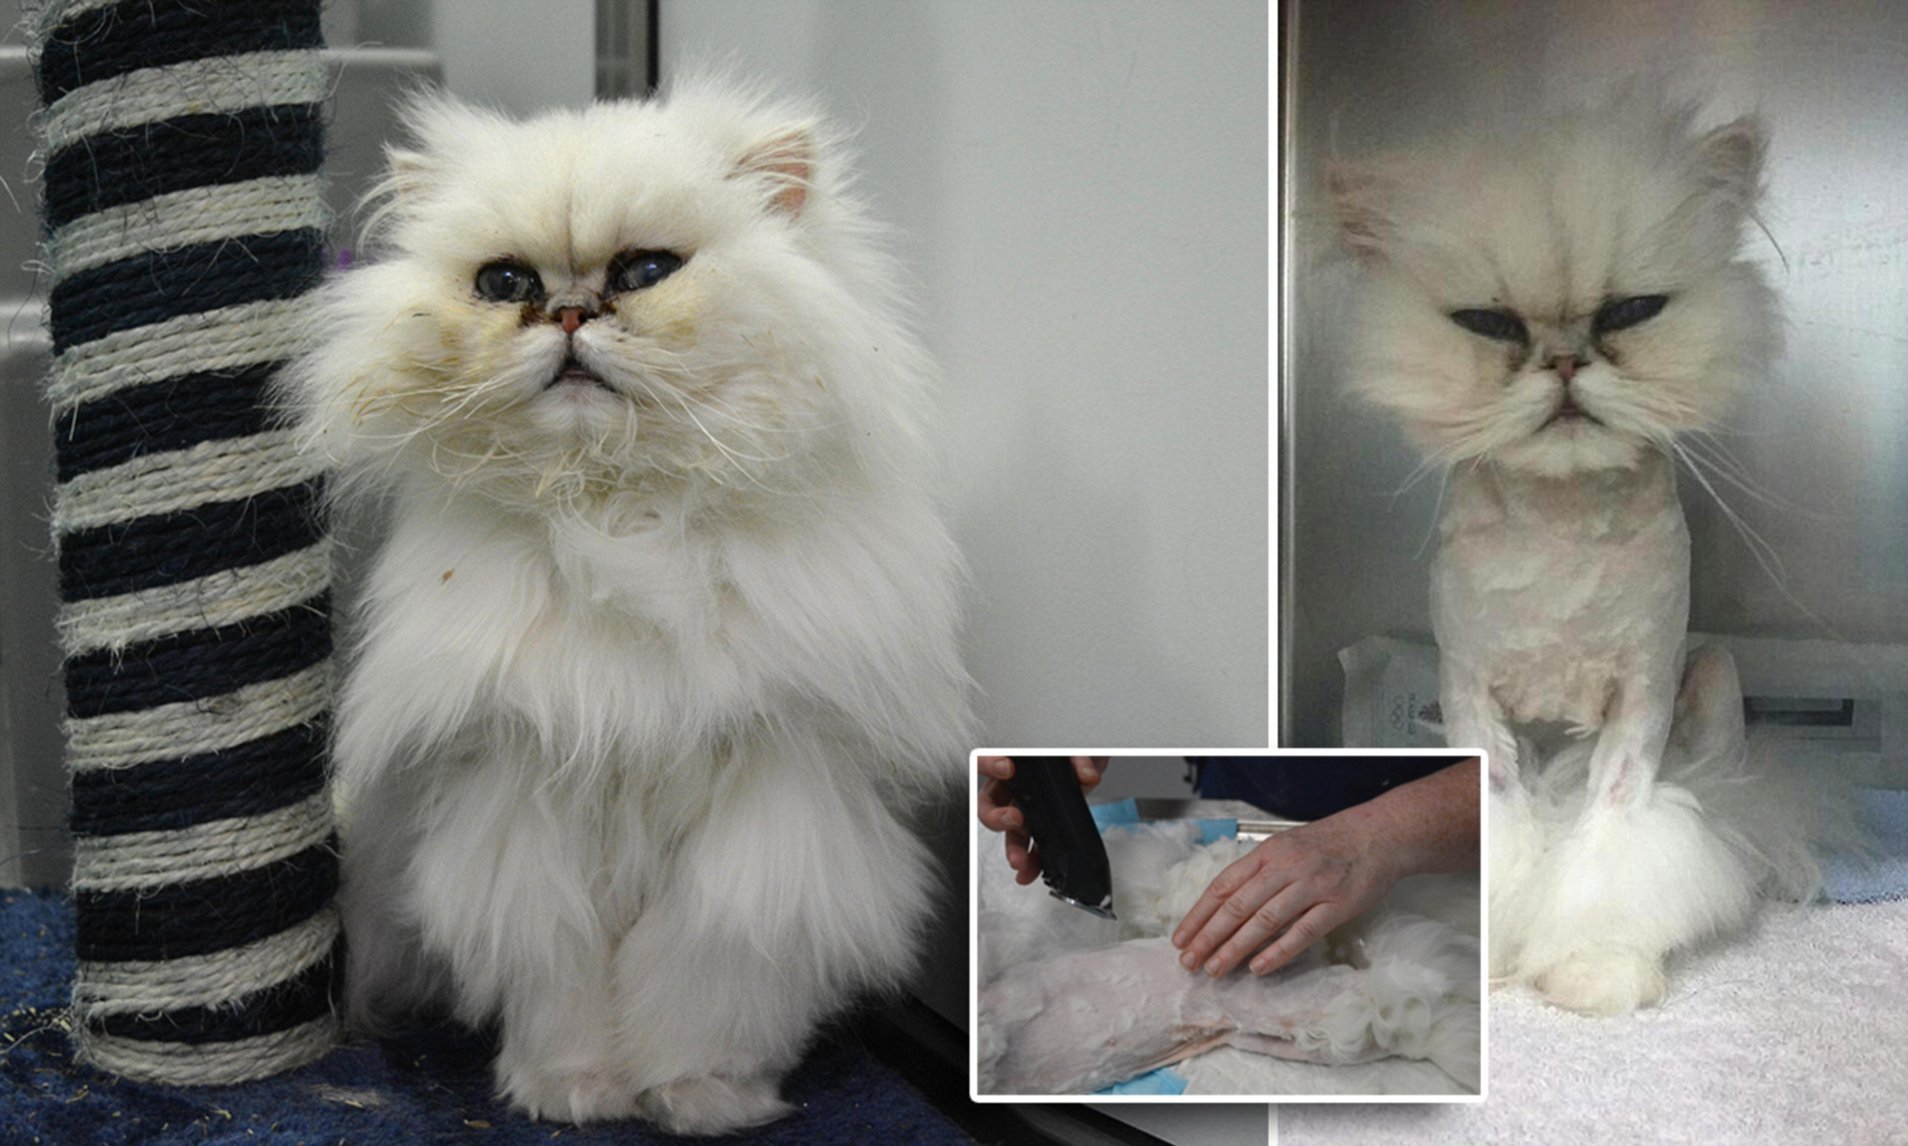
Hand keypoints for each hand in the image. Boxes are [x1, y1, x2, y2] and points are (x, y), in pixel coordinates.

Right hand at [977, 755, 1106, 884]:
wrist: (1088, 762)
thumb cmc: (1072, 750)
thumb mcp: (1078, 747)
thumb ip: (1080, 758)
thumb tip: (1086, 775)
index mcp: (1014, 761)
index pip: (988, 760)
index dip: (990, 764)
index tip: (1006, 768)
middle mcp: (1014, 786)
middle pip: (990, 803)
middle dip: (996, 816)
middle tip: (1014, 819)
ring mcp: (1027, 807)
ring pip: (1010, 830)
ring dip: (1013, 847)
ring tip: (1019, 861)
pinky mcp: (1042, 824)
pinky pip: (1032, 845)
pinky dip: (1031, 861)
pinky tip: (1030, 871)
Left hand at [1170, 811, 1396, 977]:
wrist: (1379, 834)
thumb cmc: (1330, 843)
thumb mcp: (1286, 845)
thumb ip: (1258, 871)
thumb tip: (1224, 904)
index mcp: (1267, 852)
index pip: (1222, 887)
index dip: (1198, 915)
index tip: (1181, 938)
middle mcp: (1285, 867)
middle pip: (1236, 906)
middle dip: (1208, 937)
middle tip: (1190, 961)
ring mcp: (1311, 886)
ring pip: (1263, 921)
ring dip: (1235, 948)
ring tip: (1215, 968)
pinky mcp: (1337, 905)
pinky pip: (1302, 932)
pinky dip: (1277, 952)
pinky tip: (1258, 968)